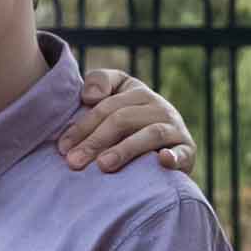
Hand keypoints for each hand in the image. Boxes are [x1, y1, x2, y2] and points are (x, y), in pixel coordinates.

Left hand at [58, 70, 196, 175]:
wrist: (165, 154)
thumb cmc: (128, 129)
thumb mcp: (112, 103)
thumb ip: (99, 84)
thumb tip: (90, 96)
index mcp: (137, 93)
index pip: (106, 105)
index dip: (83, 125)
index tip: (62, 148)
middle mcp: (158, 106)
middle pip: (123, 119)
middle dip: (95, 141)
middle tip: (74, 162)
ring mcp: (174, 128)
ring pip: (150, 134)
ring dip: (125, 149)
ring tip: (103, 166)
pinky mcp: (187, 151)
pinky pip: (182, 153)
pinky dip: (173, 156)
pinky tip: (162, 161)